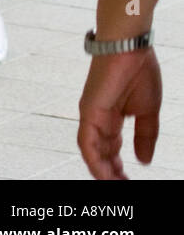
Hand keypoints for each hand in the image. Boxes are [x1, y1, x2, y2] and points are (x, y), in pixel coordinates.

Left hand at [77, 48, 161, 178]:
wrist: (130, 47)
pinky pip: (86, 141)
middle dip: (110, 172)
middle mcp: (98, 117)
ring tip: (112, 185)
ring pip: (91, 151)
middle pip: (101, 152)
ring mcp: (91, 114)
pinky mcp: (88, 111)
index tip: (126, 180)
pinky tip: (101, 173)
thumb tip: (144, 159)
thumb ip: (144, 136)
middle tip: (120, 187)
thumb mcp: (148, 111)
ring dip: (101, 171)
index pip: (111, 148)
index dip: (117, 165)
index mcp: (111, 117)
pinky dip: (93, 159)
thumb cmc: (138, 71)